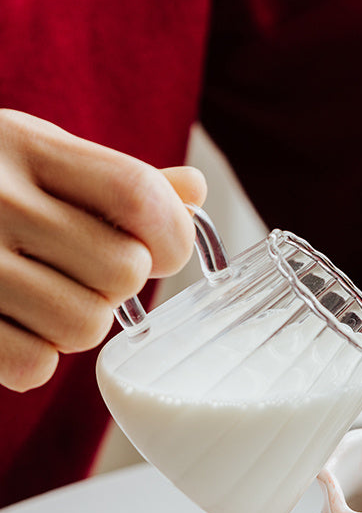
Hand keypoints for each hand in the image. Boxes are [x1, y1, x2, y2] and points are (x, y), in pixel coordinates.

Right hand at [0, 109, 206, 390]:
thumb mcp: (33, 153)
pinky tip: (12, 326)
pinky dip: (34, 358)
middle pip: (123, 271)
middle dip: (118, 284)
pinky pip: (34, 365)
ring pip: (85, 326)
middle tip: (85, 273)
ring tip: (45, 298)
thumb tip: (192, 190)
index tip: (164, 249)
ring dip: (78, 324)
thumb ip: (111, 178)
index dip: (172, 234)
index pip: (138, 195)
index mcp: (26, 146)